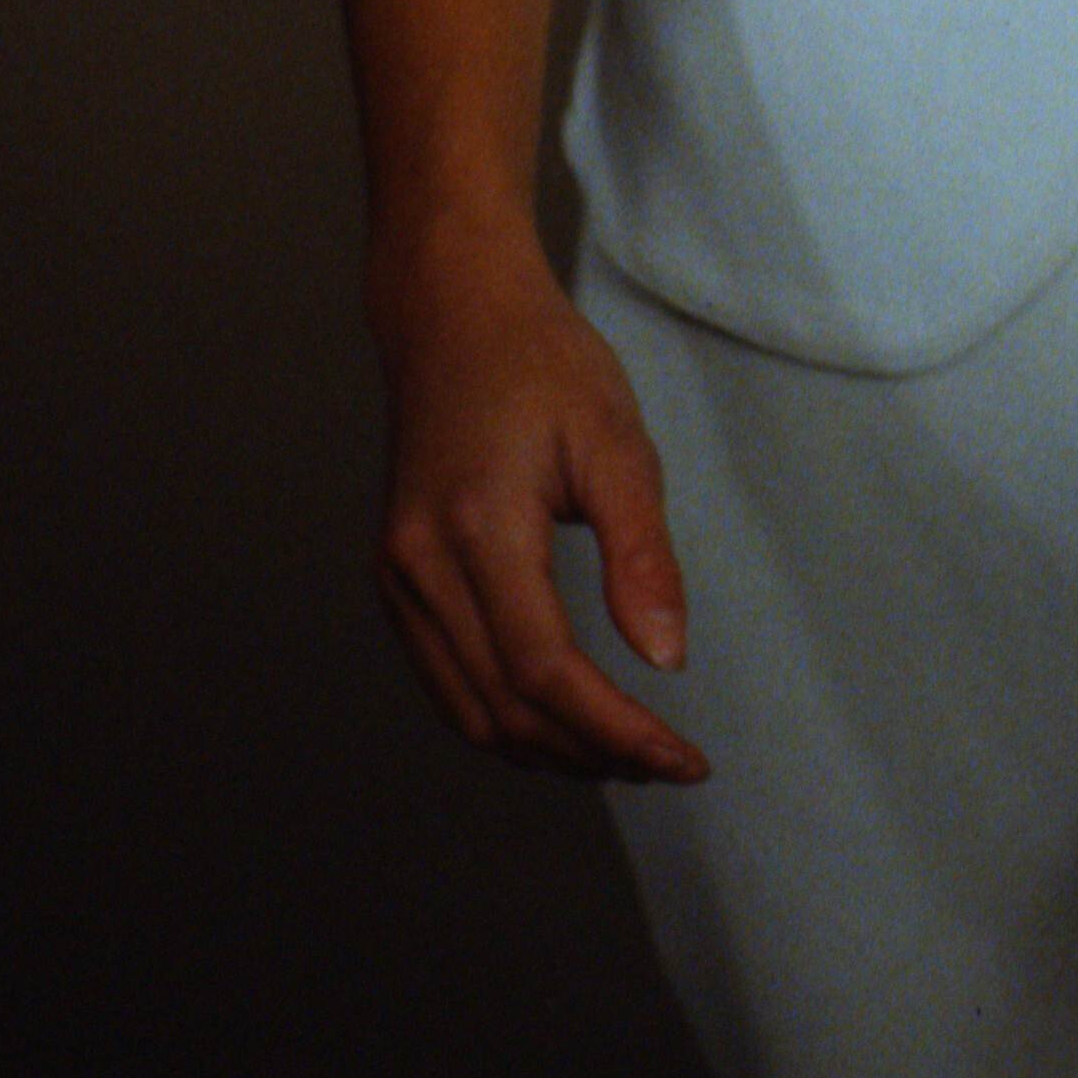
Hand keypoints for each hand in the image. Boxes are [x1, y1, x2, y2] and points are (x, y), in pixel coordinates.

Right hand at [373, 222, 707, 781]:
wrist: (452, 312)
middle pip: (503, 707)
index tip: (682, 758)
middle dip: (590, 753)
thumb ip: (642, 554)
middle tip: (667, 765)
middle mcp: (419, 566)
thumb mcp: (615, 442)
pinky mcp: (396, 578)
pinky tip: (563, 719)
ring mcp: (397, 577)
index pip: (544, 670)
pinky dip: (504, 716)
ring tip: (626, 755)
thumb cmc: (541, 364)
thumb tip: (666, 658)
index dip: (616, 729)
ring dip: (547, 749)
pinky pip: (446, 678)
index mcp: (476, 529)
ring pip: (467, 710)